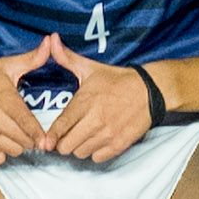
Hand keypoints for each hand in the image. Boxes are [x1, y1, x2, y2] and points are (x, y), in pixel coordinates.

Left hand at [37, 41, 153, 163]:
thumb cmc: (117, 80)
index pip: (59, 128)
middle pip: (66, 146)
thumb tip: (51, 39)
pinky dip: (95, 153)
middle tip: (69, 134)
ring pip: (80, 153)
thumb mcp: (91, 68)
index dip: (51, 136)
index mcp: (84, 102)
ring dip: (79, 147)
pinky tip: (97, 141)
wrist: (149, 91)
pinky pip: (97, 159)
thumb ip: (67, 58)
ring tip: (84, 136)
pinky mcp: (119, 144)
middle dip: (64, 142)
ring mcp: (107, 134)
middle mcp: (95, 120)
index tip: (49, 138)